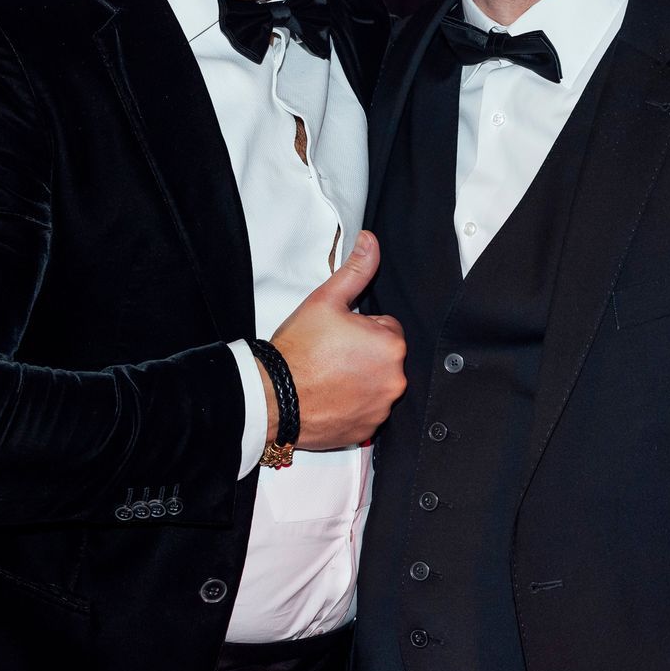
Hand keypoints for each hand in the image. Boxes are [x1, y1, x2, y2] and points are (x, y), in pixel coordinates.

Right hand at [266, 231, 406, 449]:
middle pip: (383, 356)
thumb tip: (370, 241)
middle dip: (362, 353)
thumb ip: (356, 270)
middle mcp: (395, 379)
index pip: (385, 327)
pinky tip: (329, 396)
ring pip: (376, 383)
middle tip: (330, 354)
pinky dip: (353, 404)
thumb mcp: (325, 300)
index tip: (337, 335)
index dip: (359, 328)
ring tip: (327, 375)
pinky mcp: (367, 428)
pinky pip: (367, 409)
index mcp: (390, 344)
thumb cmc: (298, 349)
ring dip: (359, 379)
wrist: (274, 397)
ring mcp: (382, 407)